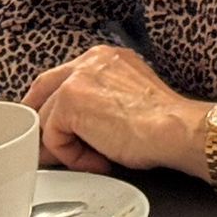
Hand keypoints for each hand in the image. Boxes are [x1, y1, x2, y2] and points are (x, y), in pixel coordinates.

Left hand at [23, 45, 205, 174]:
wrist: (174, 129)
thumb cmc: (160, 122)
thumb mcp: (123, 97)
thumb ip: (95, 99)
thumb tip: (68, 126)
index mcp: (104, 57)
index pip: (59, 80)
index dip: (53, 109)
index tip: (57, 132)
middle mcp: (88, 61)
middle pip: (41, 93)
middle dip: (43, 126)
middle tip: (55, 150)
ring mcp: (76, 79)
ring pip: (46, 120)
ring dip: (64, 147)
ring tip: (94, 159)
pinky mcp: (69, 102)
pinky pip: (51, 138)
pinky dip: (71, 156)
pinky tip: (97, 159)